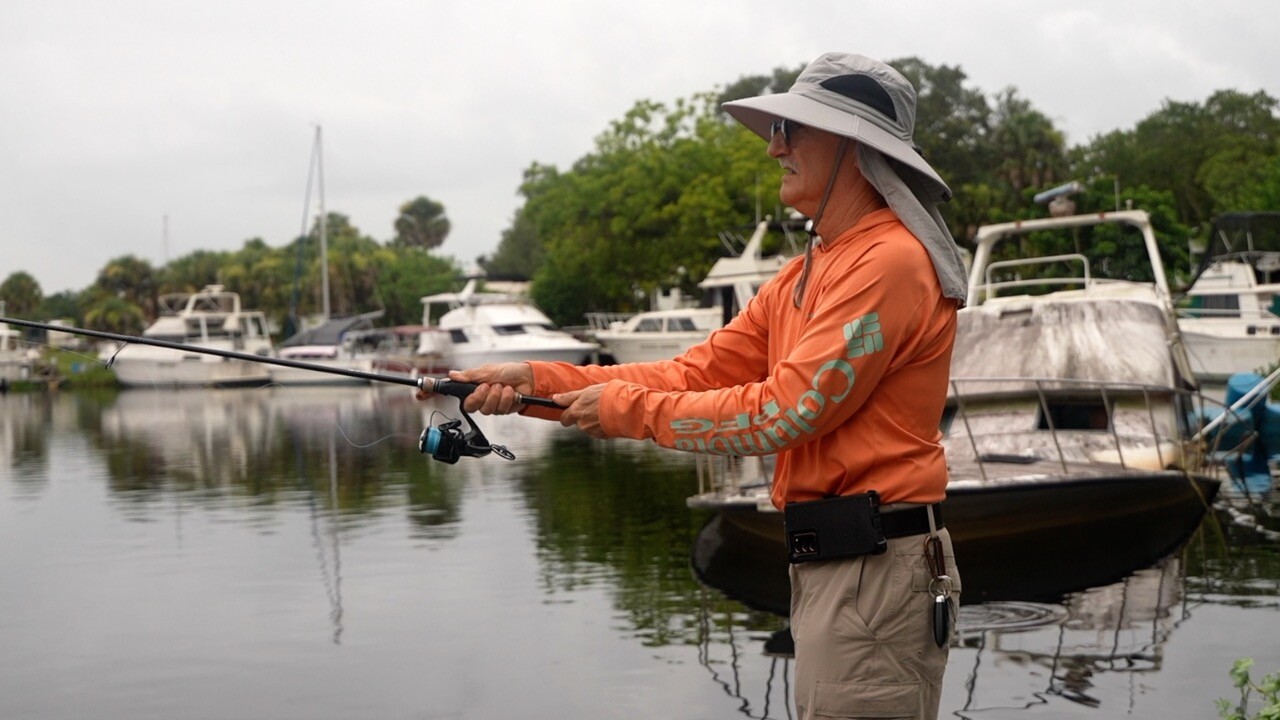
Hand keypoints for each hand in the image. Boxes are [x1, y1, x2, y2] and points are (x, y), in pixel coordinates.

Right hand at [414, 363, 534, 414]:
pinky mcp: (500, 410)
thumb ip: (470, 376)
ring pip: (485, 408)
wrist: (528, 379)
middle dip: (480, 396)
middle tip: (487, 386)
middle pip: (469, 405)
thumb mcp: (487, 371)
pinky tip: (511, 392)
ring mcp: (489, 404)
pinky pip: (499, 409)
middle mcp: (477, 396)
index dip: (434, 393)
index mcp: (470, 385)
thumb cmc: (507, 371)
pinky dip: (506, 398)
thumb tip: (452, 375)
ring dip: (496, 395)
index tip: (420, 393)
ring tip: (503, 386)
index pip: (449, 391)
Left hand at [554, 384, 605, 437]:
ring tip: (605, 410)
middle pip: (577, 422)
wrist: (625, 408)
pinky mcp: (602, 436)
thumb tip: (554, 398)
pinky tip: (610, 417)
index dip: (567, 414)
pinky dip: (602, 425)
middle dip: (583, 417)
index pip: (564, 419)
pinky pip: (599, 431)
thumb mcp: (586, 391)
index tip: (572, 410)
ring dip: (594, 420)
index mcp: (576, 412)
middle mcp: (581, 424)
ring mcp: (592, 432)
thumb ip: (569, 397)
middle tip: (594, 407)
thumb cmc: (606, 395)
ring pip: (589, 427)